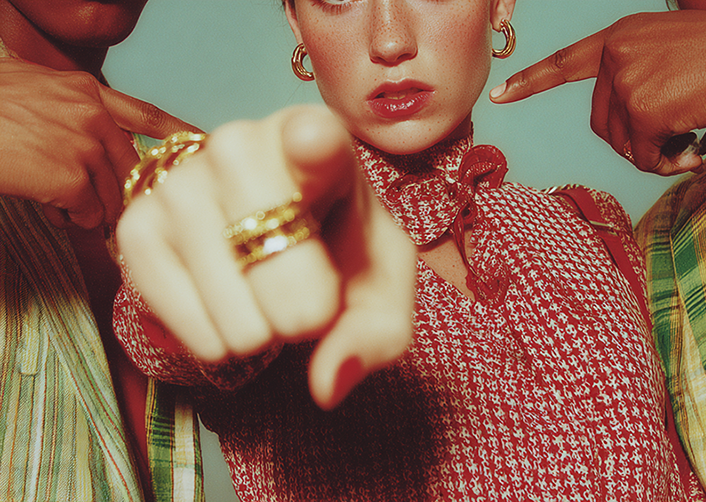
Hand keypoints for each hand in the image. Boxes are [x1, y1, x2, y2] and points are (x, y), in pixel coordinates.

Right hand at [0, 58, 199, 227]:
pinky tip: (54, 210)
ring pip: (112, 195)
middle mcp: (93, 114)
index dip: (178, 133)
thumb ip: (69, 110)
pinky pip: (89, 213)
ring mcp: (83, 145)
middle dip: (121, 194)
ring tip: (63, 205)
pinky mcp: (68, 176)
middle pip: (130, 168)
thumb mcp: (31, 90)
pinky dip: (74, 220)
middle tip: (104, 209)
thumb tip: (91, 144)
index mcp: (86, 91)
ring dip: (92, 209)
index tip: (202, 144)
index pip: (146, 114)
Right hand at [116, 106, 416, 409]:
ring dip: (259, 330)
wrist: (278, 245)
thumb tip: (327, 385)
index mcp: (319, 143)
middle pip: (270, 243)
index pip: (311, 137)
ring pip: (226, 292)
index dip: (311, 146)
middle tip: (309, 303)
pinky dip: (213, 340)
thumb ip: (373, 338)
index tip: (312, 143)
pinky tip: (230, 315)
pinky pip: (177, 312)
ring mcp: (181, 181)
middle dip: (301, 304)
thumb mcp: (380, 293)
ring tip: (265, 300)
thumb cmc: (339, 255)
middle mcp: (241, 144)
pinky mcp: (137, 224)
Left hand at [490, 9, 705, 174]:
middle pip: (602, 123)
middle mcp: (617, 57)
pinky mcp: (645, 110)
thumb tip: (628, 135)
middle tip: (675, 140)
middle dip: (635, 140)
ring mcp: (628, 82)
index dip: (531, 82)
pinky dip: (669, 162)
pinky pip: (645, 157)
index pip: (565, 63)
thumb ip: (638, 80)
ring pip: (622, 144)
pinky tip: (695, 148)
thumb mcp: (671, 54)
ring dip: (655, 153)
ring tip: (690, 139)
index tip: (500, 95)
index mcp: (621, 38)